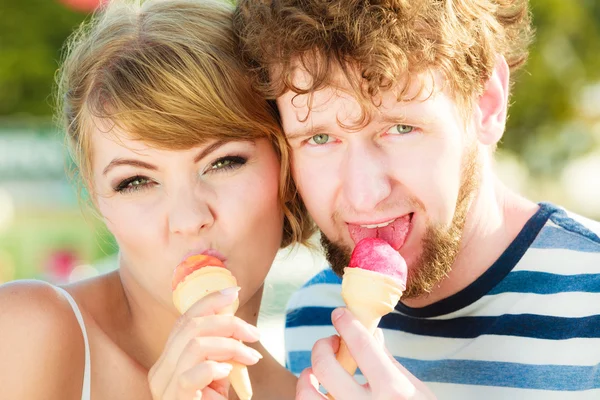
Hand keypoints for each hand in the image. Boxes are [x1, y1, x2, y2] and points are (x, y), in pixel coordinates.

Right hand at [148, 288, 261, 398]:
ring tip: (250, 357)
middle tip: (254, 334)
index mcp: (168, 360)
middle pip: (191, 326)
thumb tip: (235, 318)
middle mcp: (160, 371)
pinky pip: (193, 374)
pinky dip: (216, 367)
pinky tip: (228, 373)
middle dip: (228, 322)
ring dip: (230, 345)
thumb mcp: (216, 375)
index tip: (235, 291)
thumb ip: (219, 350)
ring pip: (195, 344)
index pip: (184, 319)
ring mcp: (165, 387)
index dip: (209, 301)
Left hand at [296, 307, 435, 399]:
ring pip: (307, 395)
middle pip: (325, 367)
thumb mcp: (415, 390)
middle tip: (331, 342)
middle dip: (322, 346)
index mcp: (393, 391)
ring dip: (306, 377)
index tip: (339, 314)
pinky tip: (318, 393)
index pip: (361, 345)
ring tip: (314, 372)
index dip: (346, 323)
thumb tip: (371, 333)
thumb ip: (388, 363)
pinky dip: (311, 398)